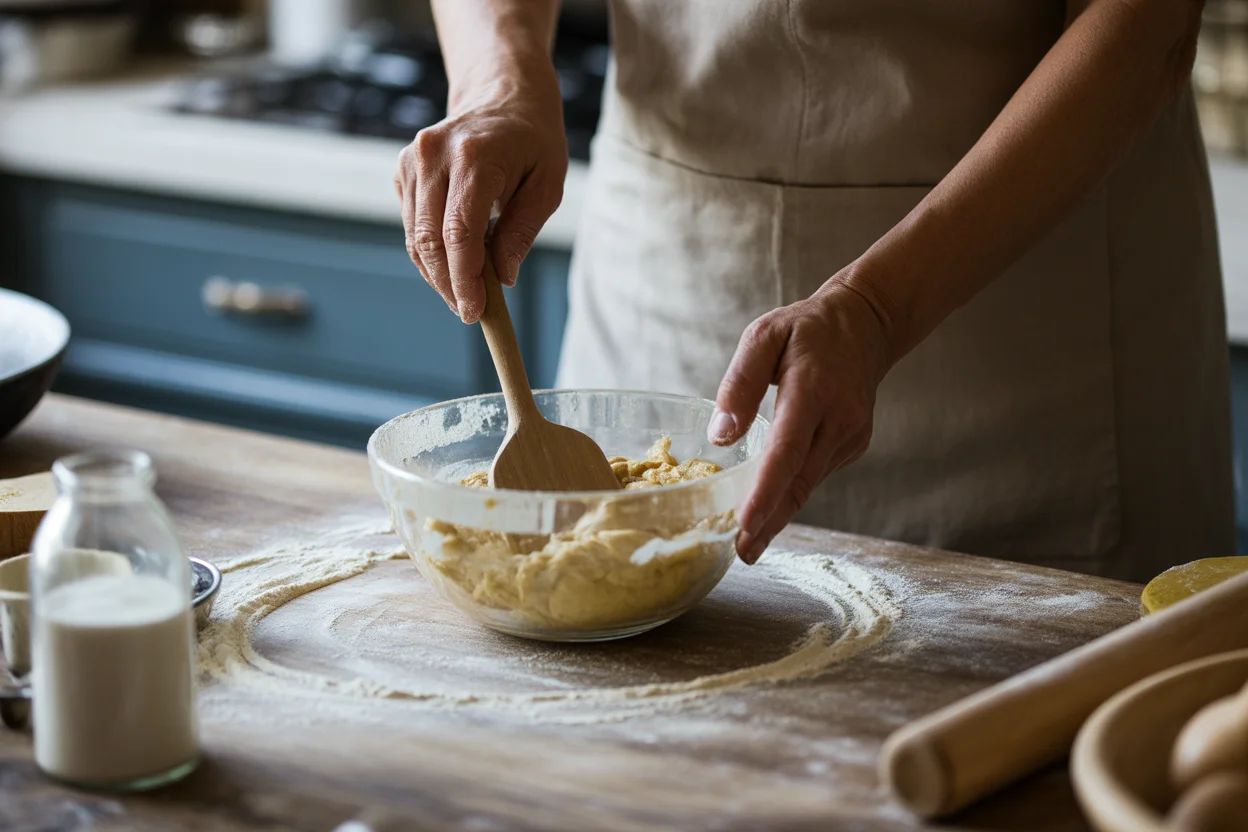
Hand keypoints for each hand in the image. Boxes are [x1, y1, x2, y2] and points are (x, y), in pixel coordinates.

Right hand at [394, 59, 566, 322]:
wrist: (502, 96)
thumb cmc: (533, 142)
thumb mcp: (548, 185)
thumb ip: (522, 232)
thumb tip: (500, 278)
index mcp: (474, 156)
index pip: (459, 231)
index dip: (463, 279)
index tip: (474, 312)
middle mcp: (434, 155)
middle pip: (429, 240)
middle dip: (448, 285)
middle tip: (471, 313)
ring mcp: (412, 161)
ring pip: (414, 238)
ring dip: (437, 275)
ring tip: (464, 296)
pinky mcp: (403, 170)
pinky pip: (411, 226)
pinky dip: (430, 253)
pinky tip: (455, 264)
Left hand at [708, 278, 895, 563]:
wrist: (866, 325)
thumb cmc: (805, 329)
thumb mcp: (764, 336)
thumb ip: (741, 383)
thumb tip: (721, 436)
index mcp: (814, 389)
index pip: (787, 450)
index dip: (766, 491)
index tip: (745, 524)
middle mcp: (839, 419)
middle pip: (800, 481)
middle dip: (769, 520)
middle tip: (741, 552)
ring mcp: (851, 435)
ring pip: (809, 484)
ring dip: (779, 513)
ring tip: (747, 541)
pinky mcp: (853, 444)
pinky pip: (816, 474)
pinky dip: (791, 493)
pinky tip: (768, 508)